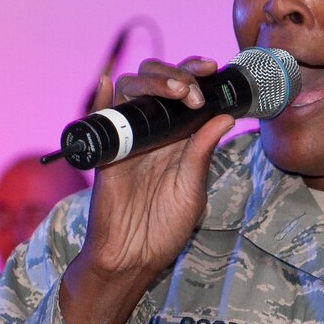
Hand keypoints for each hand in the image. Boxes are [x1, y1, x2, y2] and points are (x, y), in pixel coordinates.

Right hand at [60, 57, 234, 323]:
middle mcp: (151, 130)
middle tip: (193, 90)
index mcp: (176, 135)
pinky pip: (97, 119)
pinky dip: (97, 98)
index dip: (194, 73)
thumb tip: (226, 115)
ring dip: (151, 82)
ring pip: (128, 91)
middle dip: (175, 74)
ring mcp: (126, 138)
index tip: (212, 68)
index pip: (182, 90)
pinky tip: (104, 83)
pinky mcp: (105, 153)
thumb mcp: (193, 187)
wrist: (134, 256)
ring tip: (176, 92)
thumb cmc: (165, 226)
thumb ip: (203, 151)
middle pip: (154, 81)